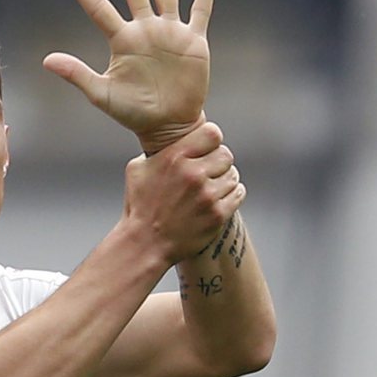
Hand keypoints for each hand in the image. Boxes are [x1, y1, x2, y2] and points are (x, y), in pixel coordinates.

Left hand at [43, 0, 214, 154]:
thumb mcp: (101, 94)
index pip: (98, 8)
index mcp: (122, 41)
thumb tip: (46, 60)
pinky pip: (199, 12)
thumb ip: (76, 74)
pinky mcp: (193, 42)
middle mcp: (144, 31)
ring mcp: (169, 34)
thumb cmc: (133, 113)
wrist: (167, 126)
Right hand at [123, 122, 243, 264]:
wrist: (146, 243)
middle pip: (226, 154)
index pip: (212, 133)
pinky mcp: (218, 214)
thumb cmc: (140, 206)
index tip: (205, 149)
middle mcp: (193, 174)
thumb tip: (174, 139)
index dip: (210, 141)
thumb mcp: (138, 169)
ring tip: (208, 189)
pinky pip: (238, 193)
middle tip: (207, 172)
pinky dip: (230, 195)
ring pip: (233, 174)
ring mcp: (207, 195)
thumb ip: (159, 151)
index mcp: (175, 157)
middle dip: (217, 162)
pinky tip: (216, 199)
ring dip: (223, 180)